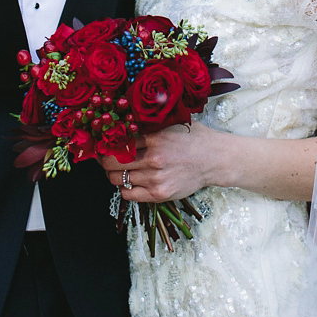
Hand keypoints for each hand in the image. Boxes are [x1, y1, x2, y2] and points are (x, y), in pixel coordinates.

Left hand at [99, 122, 225, 202]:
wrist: (214, 159)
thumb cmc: (192, 139)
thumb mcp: (170, 124)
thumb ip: (148, 125)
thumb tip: (121, 122)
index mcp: (155, 138)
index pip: (117, 141)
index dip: (106, 143)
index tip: (102, 143)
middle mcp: (154, 159)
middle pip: (112, 162)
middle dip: (104, 159)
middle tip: (105, 157)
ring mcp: (156, 179)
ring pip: (118, 179)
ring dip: (113, 174)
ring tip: (118, 169)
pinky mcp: (159, 194)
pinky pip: (128, 194)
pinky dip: (124, 188)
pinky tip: (130, 181)